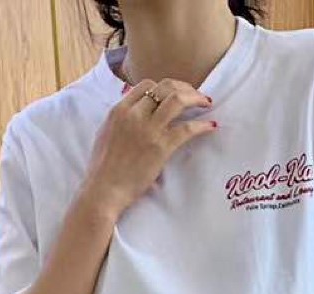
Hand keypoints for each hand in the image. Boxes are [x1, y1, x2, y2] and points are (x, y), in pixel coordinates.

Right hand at [80, 79, 216, 218]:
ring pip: (178, 100)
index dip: (164, 87)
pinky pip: (187, 129)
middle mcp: (135, 115)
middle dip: (184, 88)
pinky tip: (211, 126)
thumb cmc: (102, 168)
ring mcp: (149, 130)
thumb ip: (121, 117)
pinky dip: (202, 125)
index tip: (174, 94)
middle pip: (165, 87)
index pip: (147, 85)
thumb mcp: (105, 133)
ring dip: (196, 98)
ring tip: (206, 103)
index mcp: (120, 110)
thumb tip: (132, 104)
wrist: (104, 190)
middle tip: (195, 96)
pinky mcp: (161, 147)